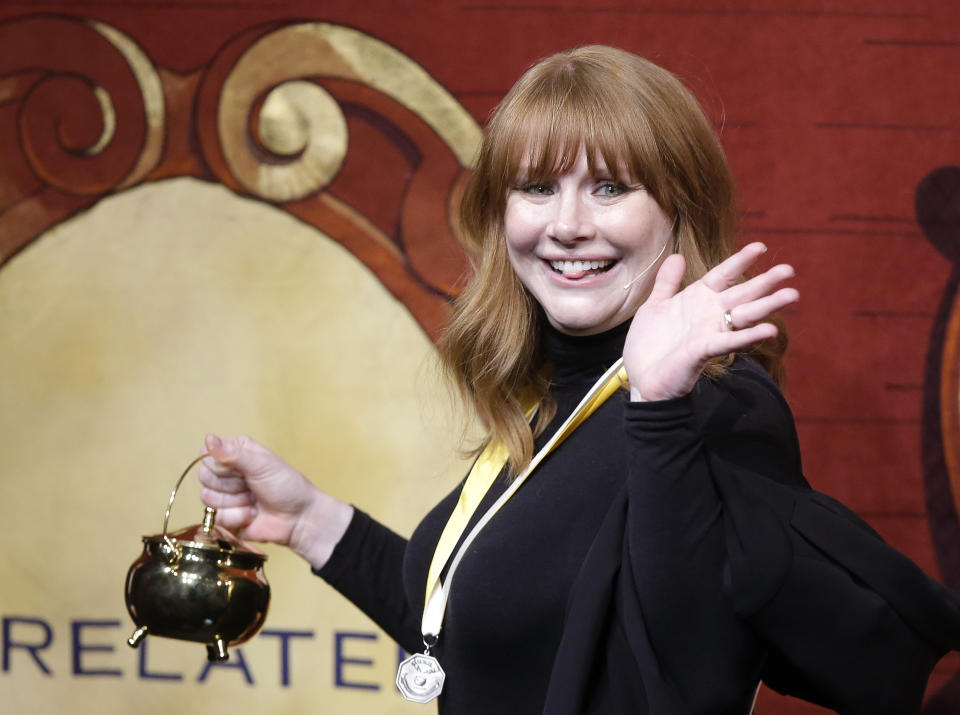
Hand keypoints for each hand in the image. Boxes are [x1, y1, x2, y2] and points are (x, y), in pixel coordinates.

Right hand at [198, 434, 352, 568]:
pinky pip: (216, 517)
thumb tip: (209, 438)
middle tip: (252, 485)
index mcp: (235, 453)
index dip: (220, 464)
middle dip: (232, 484)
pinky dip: (238, 517)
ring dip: (236, 501)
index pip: (206, 454)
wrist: (298, 518)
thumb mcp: (262, 465)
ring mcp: (224, 495)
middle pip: (204, 477)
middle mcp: (227, 472)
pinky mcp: (224, 517)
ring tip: (254, 499)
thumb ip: (234, 453)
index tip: (242, 468)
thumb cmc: (287, 486)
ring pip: (207, 498)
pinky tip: (252, 514)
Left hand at [623, 242, 797, 401]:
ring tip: (792, 295)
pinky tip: (770, 330)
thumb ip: (667, 282)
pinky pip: (729, 341)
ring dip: (768, 306)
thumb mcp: (654, 307)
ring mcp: (709, 332)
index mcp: (697, 299)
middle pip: (742, 294)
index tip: (760, 246)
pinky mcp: (704, 351)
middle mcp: (709, 314)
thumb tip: (676, 256)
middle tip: (789, 270)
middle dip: (765, 282)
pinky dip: (749, 336)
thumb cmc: (649, 345)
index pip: (724, 275)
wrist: (641, 379)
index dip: (740, 261)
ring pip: (744, 316)